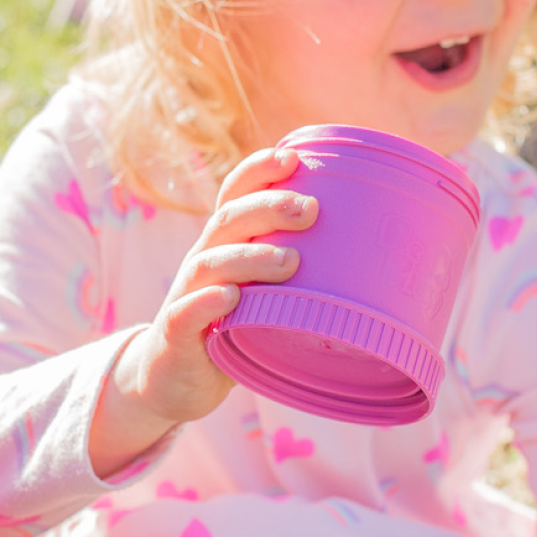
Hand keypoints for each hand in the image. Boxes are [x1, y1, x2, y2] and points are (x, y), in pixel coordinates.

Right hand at [89, 147, 315, 476]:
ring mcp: (185, 296)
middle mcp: (201, 262)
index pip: (233, 195)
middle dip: (268, 207)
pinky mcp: (175, 334)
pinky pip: (187, 311)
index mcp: (222, 246)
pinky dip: (208, 301)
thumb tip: (366, 260)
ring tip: (290, 261)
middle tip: (311, 209)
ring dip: (249, 256)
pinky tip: (232, 297)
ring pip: (209, 262)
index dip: (257, 171)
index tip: (293, 156)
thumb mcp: (260, 296)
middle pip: (227, 220)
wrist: (170, 380)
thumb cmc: (227, 330)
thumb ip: (293, 275)